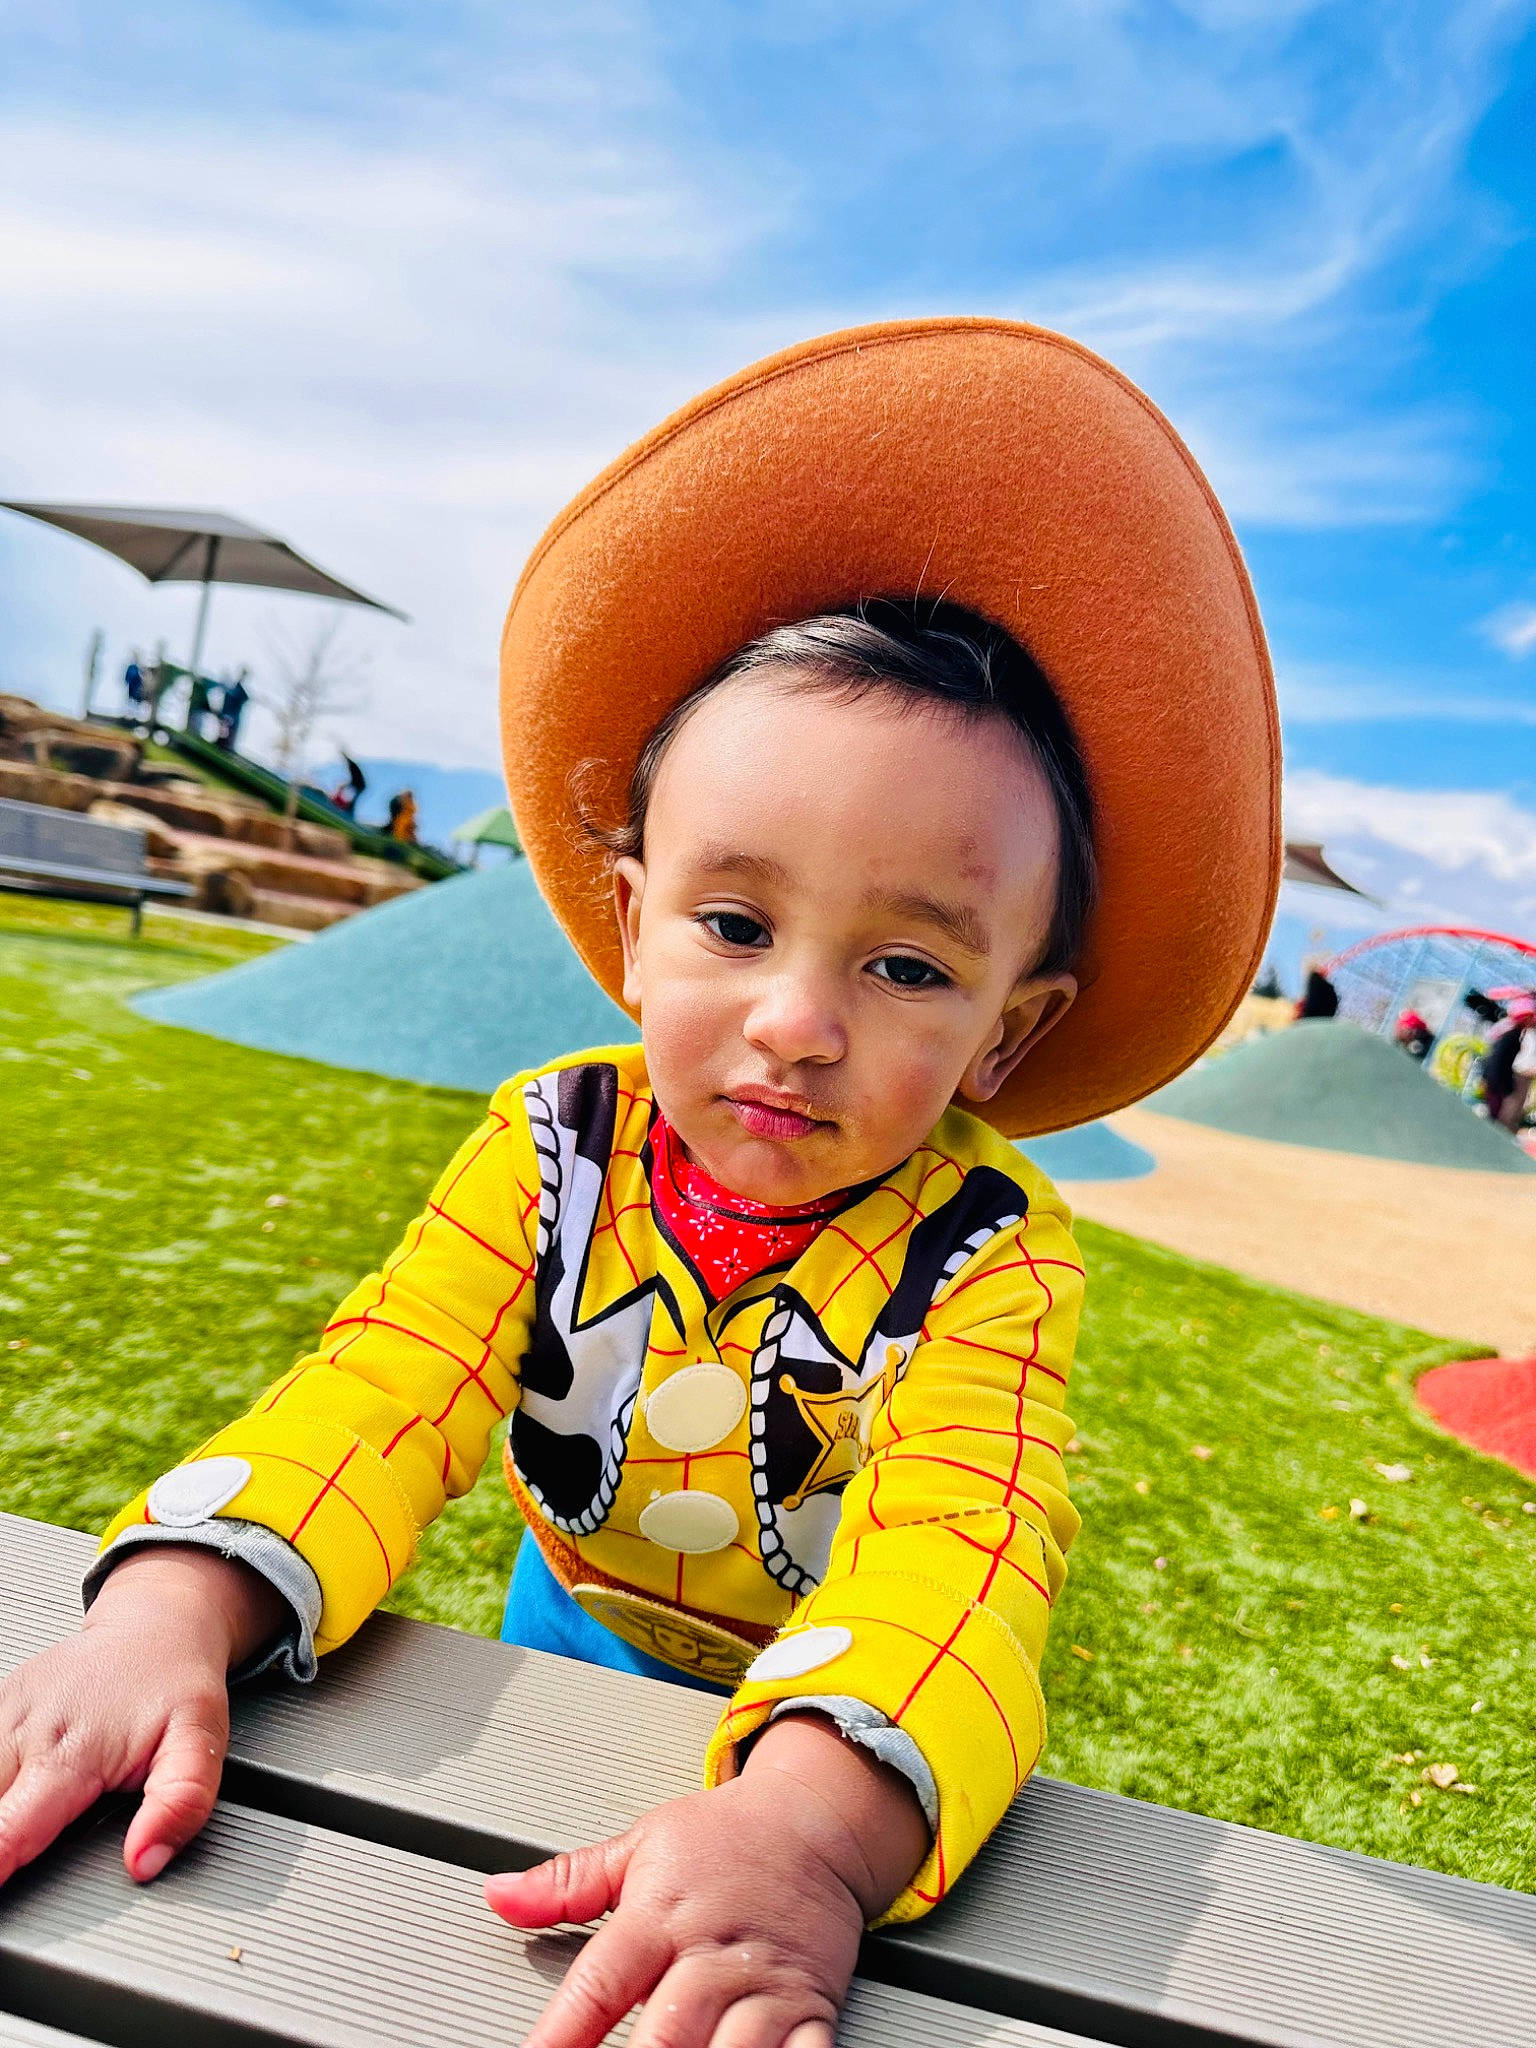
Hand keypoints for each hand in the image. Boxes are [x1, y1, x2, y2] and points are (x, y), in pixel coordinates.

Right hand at [0, 1546, 283, 1887]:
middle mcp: (27, 1732)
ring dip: (1, 1807)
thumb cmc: (176, 1686)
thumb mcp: (201, 1744)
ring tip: (37, 1802)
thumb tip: (144, 1861)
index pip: (8, 1831)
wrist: (158, 1627)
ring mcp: (4, 1714)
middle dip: (0, 1835)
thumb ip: (180, 1805)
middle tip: (31, 1839)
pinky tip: (24, 1783)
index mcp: (72, 1753)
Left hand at [486, 1713, 927, 2047]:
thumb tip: (499, 1896)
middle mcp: (710, 1956)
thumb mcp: (640, 1845)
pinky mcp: (811, 2010)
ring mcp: (763, 1987)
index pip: (600, 1983)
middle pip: (665, 2033)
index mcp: (660, 1915)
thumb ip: (567, 1882)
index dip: (562, 2034)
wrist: (817, 1819)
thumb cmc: (726, 1839)